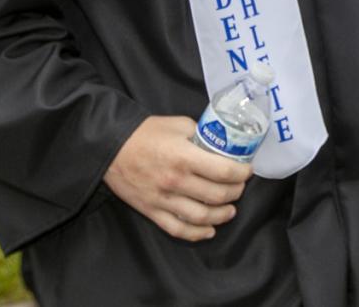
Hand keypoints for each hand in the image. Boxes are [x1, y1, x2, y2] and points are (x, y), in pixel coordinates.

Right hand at [103, 115, 252, 240]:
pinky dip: (197, 233)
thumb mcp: (177, 124)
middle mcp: (176, 181)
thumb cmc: (144, 133)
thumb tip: (218, 141)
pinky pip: (178, 229)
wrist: (110, 147)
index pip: (224, 172)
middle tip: (240, 187)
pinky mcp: (152, 211)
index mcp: (185, 157)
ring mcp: (163, 200)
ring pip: (202, 216)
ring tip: (230, 210)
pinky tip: (209, 229)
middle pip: (217, 195)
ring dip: (221, 215)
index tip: (247, 170)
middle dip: (235, 192)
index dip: (242, 173)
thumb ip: (200, 134)